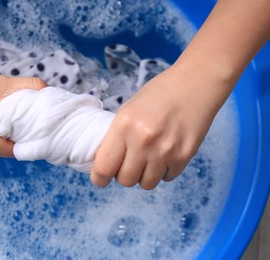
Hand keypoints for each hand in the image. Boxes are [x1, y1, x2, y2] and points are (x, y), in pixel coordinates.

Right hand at [0, 50, 45, 158]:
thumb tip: (50, 91)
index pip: (19, 149)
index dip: (34, 136)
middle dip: (21, 130)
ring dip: (8, 127)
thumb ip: (30, 88)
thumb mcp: (1, 84)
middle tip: (30, 112)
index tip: (44, 124)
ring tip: (13, 108)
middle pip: (8, 145)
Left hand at [91, 65, 219, 189]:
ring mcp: (165, 151)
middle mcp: (143, 141)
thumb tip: (106, 162)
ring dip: (143, 175)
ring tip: (147, 158)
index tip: (100, 180)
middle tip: (127, 163)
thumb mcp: (128, 110)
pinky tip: (165, 153)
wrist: (195, 84)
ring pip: (146, 184)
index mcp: (124, 126)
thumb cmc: (158, 94)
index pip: (104, 167)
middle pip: (125, 180)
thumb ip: (116, 136)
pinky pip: (166, 178)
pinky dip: (163, 171)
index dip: (99, 178)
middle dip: (122, 175)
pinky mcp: (184, 156)